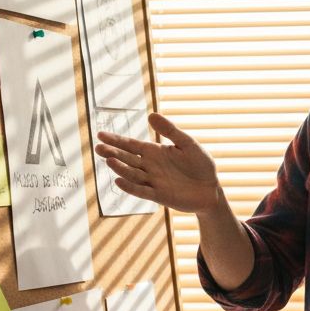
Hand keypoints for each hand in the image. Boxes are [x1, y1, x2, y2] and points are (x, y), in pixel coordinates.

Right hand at [95, 112, 222, 213]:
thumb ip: (170, 131)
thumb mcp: (187, 144)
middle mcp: (150, 166)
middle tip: (98, 147)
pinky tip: (119, 181)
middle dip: (113, 153)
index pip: (131, 145)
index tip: (100, 135)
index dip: (116, 140)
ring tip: (109, 160)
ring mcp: (153, 181)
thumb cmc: (200, 164)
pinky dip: (130, 187)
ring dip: (120, 168)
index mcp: (154, 152)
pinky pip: (142, 191)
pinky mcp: (158, 196)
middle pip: (127, 159)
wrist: (211, 189)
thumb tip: (151, 114)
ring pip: (132, 174)